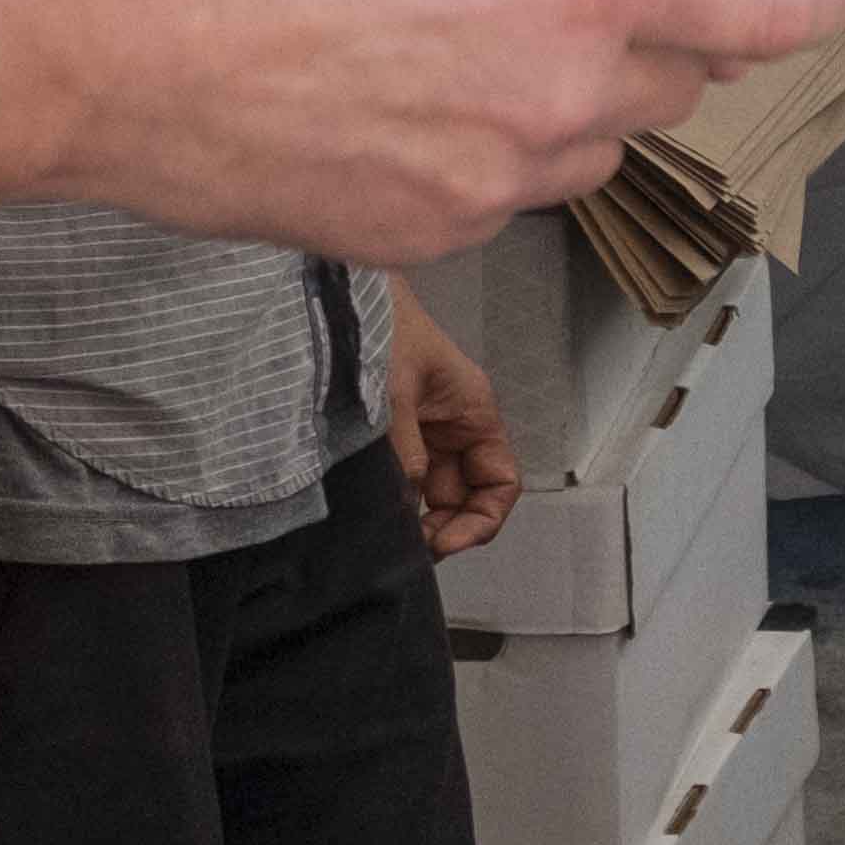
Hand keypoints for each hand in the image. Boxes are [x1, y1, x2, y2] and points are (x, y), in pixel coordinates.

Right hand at [26, 0, 844, 261]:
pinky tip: (376, 91)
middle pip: (673, 81)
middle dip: (658, 29)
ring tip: (452, 31)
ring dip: (560, 94)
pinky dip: (467, 146)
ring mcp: (487, 183)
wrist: (92, 34)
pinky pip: (484, 191)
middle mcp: (559, 98)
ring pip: (580, 146)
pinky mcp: (410, 237)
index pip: (762, 7)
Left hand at [388, 283, 519, 551]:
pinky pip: (404, 477)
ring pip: (432, 492)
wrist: (344, 294)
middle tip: (411, 550)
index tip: (446, 543)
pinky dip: (394, 500)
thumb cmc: (381, 328)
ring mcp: (423, 432)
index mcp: (472, 413)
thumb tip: (408, 504)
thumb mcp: (395, 393)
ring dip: (417, 518)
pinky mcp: (392, 433)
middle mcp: (454, 428)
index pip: (500, 482)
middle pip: (465, 496)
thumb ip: (405, 451)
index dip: (481, 520)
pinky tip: (374, 512)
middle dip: (445, 527)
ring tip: (388, 537)